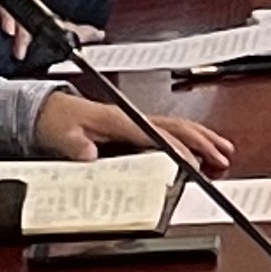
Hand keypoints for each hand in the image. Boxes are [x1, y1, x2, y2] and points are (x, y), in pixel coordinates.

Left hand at [32, 93, 231, 172]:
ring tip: (222, 150)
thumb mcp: (60, 134)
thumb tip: (89, 153)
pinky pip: (168, 129)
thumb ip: (75, 144)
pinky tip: (199, 146)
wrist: (48, 110)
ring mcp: (135, 119)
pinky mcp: (134, 125)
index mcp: (118, 119)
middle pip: (175, 126)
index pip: (156, 134)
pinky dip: (189, 137)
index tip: (193, 161)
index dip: (177, 147)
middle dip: (201, 141)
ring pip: (177, 125)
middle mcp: (131, 116)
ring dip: (202, 137)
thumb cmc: (56, 120)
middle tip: (221, 156)